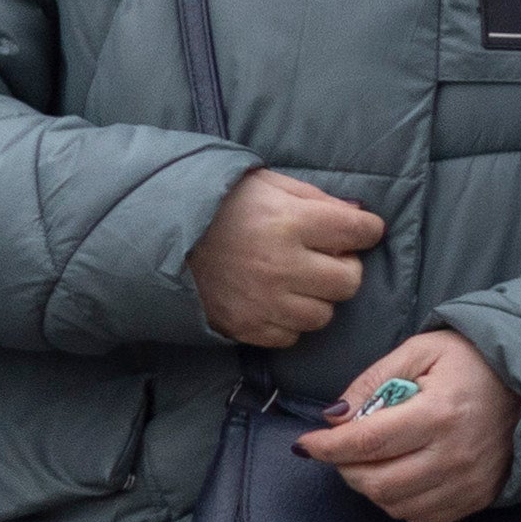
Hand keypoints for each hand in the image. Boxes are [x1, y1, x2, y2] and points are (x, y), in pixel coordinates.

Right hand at [188, 167, 387, 348]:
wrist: (155, 234)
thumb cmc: (219, 205)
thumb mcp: (268, 185)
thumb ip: (317, 199)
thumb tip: (358, 215)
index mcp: (290, 222)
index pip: (358, 231)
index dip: (365, 230)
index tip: (360, 231)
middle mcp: (282, 265)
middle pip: (349, 281)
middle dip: (344, 268)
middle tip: (325, 258)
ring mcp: (263, 301)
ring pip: (324, 315)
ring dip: (317, 298)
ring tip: (297, 281)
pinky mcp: (245, 326)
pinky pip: (291, 336)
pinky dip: (289, 321)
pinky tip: (275, 301)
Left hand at [299, 331, 517, 521]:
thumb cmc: (474, 362)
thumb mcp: (420, 352)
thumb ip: (372, 381)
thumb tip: (335, 417)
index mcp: (439, 413)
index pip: (366, 443)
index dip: (327, 447)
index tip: (307, 443)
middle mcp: (455, 454)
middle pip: (376, 483)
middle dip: (346, 469)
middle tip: (344, 450)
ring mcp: (469, 481)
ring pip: (395, 505)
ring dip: (372, 486)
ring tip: (376, 460)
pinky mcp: (478, 496)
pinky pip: (422, 517)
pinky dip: (400, 502)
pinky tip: (404, 475)